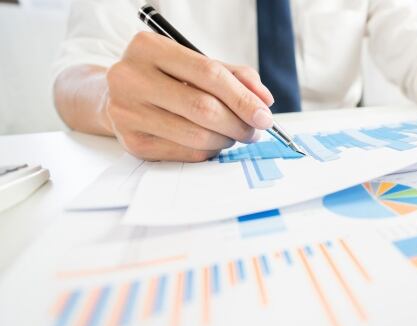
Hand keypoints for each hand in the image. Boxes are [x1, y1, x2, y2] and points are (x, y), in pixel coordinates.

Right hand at [102, 31, 274, 161]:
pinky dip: (209, 150)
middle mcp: (131, 78)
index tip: (265, 115)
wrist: (118, 97)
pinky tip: (211, 141)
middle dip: (239, 124)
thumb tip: (264, 100)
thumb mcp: (195, 65)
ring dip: (226, 139)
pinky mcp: (132, 142)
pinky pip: (186, 153)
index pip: (209, 74)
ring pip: (197, 135)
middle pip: (203, 108)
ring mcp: (127, 112)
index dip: (243, 98)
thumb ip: (234, 76)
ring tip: (233, 134)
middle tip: (254, 131)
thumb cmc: (165, 78)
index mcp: (148, 48)